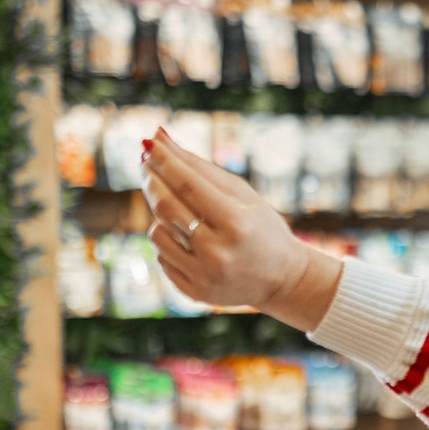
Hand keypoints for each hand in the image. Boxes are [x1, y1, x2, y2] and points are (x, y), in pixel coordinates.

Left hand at [141, 129, 343, 330]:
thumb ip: (198, 166)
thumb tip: (158, 136)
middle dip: (151, 180)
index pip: (188, 186)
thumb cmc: (260, 226)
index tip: (148, 143)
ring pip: (157, 233)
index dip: (164, 162)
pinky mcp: (194, 293)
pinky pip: (162, 258)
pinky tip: (190, 241)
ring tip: (184, 213)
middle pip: (166, 208)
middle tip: (145, 163)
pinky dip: (169, 242)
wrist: (282, 279)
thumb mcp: (240, 193)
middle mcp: (218, 252)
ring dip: (161, 215)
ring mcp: (204, 276)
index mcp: (236, 223)